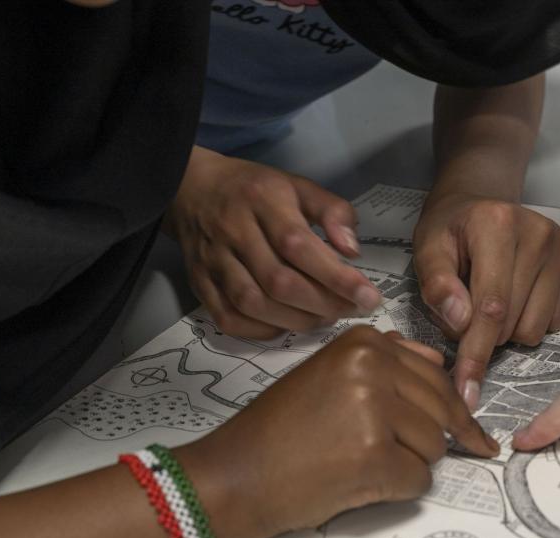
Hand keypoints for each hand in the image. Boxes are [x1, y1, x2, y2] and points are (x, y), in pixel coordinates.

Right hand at [164, 147, 383, 337]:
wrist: (191, 187)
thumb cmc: (255, 190)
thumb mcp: (298, 185)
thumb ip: (332, 211)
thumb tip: (352, 251)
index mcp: (262, 201)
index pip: (300, 246)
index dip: (336, 277)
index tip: (368, 297)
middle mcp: (233, 231)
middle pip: (278, 282)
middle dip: (322, 304)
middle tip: (350, 310)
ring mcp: (212, 261)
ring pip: (253, 304)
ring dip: (296, 320)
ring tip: (324, 318)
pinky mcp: (199, 283)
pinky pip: (228, 318)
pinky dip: (260, 330)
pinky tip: (285, 325)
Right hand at [181, 326, 498, 537]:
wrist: (235, 475)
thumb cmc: (277, 432)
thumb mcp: (328, 376)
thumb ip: (384, 364)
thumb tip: (439, 364)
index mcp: (363, 343)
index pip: (436, 377)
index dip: (453, 412)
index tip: (471, 434)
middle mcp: (373, 366)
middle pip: (442, 412)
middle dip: (426, 441)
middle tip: (390, 458)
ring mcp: (375, 410)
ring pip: (435, 448)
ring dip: (407, 466)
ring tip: (356, 464)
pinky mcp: (375, 456)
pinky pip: (419, 481)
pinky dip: (396, 491)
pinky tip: (356, 484)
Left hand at [412, 192, 559, 408]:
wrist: (480, 204)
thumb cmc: (450, 232)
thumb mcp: (427, 250)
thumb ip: (437, 285)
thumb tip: (460, 322)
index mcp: (496, 224)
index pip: (490, 305)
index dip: (476, 352)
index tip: (466, 391)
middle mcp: (538, 232)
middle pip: (513, 323)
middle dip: (485, 335)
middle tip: (467, 313)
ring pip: (537, 328)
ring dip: (509, 331)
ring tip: (492, 301)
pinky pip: (556, 321)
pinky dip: (531, 320)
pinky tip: (518, 295)